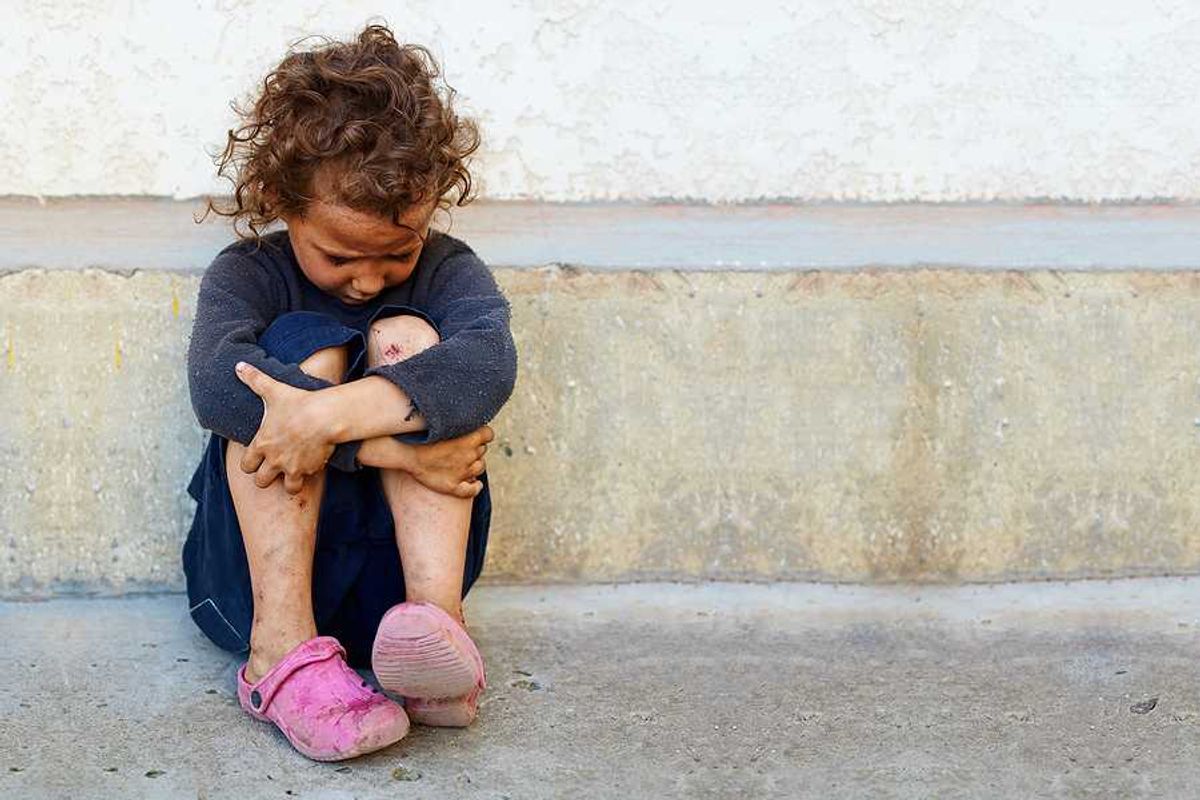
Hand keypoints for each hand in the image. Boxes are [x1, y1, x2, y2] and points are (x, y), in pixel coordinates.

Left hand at [235, 361, 334, 493]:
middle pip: (261, 481)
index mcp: (261, 444)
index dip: (251, 463)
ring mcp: (292, 467)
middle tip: (275, 466)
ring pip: (286, 487)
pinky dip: (310, 473)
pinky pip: (307, 479)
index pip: (246, 466)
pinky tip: (314, 462)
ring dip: (290, 481)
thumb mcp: (273, 390)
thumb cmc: (298, 403)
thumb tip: (239, 366)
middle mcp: (274, 460)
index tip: (259, 457)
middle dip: (267, 476)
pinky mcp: (310, 470)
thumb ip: (255, 380)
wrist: (324, 417)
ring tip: (295, 470)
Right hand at [408, 425, 493, 497]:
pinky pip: (472, 489)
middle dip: (475, 448)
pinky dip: (475, 487)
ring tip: (463, 462)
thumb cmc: (421, 434)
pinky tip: (474, 484)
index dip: (482, 434)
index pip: (488, 434)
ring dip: (475, 464)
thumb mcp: (443, 422)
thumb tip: (466, 418)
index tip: (474, 434)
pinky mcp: (453, 486)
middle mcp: (469, 456)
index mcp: (469, 439)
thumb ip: (458, 422)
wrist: (405, 452)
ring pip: (480, 467)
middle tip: (461, 447)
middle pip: (483, 450)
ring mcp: (462, 472)